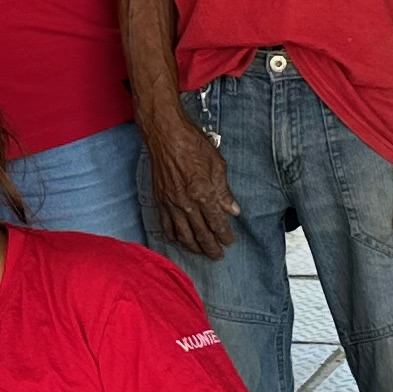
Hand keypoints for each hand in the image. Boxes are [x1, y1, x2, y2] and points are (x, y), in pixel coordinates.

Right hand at [144, 110, 237, 259]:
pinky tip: (179, 241)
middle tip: (217, 255)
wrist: (166, 135)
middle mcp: (187, 203)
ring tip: (200, 252)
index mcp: (204, 194)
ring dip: (193, 247)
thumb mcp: (217, 165)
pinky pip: (166, 225)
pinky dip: (173, 237)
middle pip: (201, 234)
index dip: (224, 236)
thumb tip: (233, 209)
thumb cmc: (192, 144)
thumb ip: (224, 191)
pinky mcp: (160, 201)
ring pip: (183, 235)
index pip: (217, 223)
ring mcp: (171, 204)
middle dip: (211, 247)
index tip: (229, 241)